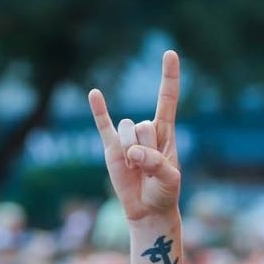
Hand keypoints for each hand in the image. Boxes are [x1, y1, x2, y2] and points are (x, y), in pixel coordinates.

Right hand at [89, 51, 180, 222]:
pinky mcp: (111, 147)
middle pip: (143, 125)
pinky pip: (103, 125)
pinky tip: (94, 94)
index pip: (167, 98)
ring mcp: (127, 137)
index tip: (169, 53)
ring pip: (126, 131)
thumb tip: (133, 152)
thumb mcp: (170, 180)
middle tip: (149, 170)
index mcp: (166, 132)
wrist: (147, 209)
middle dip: (146, 149)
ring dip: (130, 153)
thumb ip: (155, 163)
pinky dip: (98, 110)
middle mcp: (146, 130)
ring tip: (135, 169)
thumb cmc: (164, 193)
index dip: (169, 77)